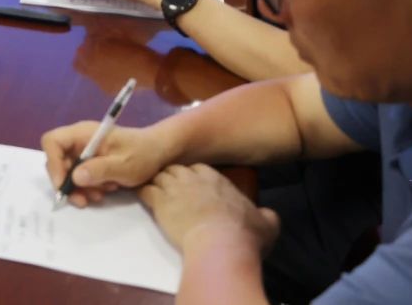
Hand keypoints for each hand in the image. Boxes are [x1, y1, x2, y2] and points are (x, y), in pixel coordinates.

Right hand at [41, 121, 173, 207]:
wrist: (158, 152)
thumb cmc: (142, 153)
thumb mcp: (124, 165)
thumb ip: (100, 170)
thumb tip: (75, 177)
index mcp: (83, 133)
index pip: (53, 141)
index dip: (53, 163)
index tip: (64, 184)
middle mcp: (79, 140)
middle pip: (56, 159)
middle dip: (66, 182)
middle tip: (81, 200)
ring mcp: (83, 150)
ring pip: (67, 171)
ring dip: (79, 188)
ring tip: (99, 196)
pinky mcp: (89, 161)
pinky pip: (79, 176)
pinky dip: (87, 187)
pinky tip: (104, 191)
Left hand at [139, 164, 278, 253]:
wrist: (220, 244)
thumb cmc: (244, 234)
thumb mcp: (266, 224)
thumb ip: (266, 216)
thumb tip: (268, 216)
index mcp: (216, 179)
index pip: (198, 168)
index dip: (193, 177)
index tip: (193, 186)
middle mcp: (193, 178)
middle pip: (175, 169)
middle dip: (172, 177)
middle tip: (171, 191)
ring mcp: (174, 188)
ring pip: (158, 176)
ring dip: (156, 184)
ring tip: (156, 195)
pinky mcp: (159, 202)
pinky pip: (144, 190)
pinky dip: (143, 193)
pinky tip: (143, 199)